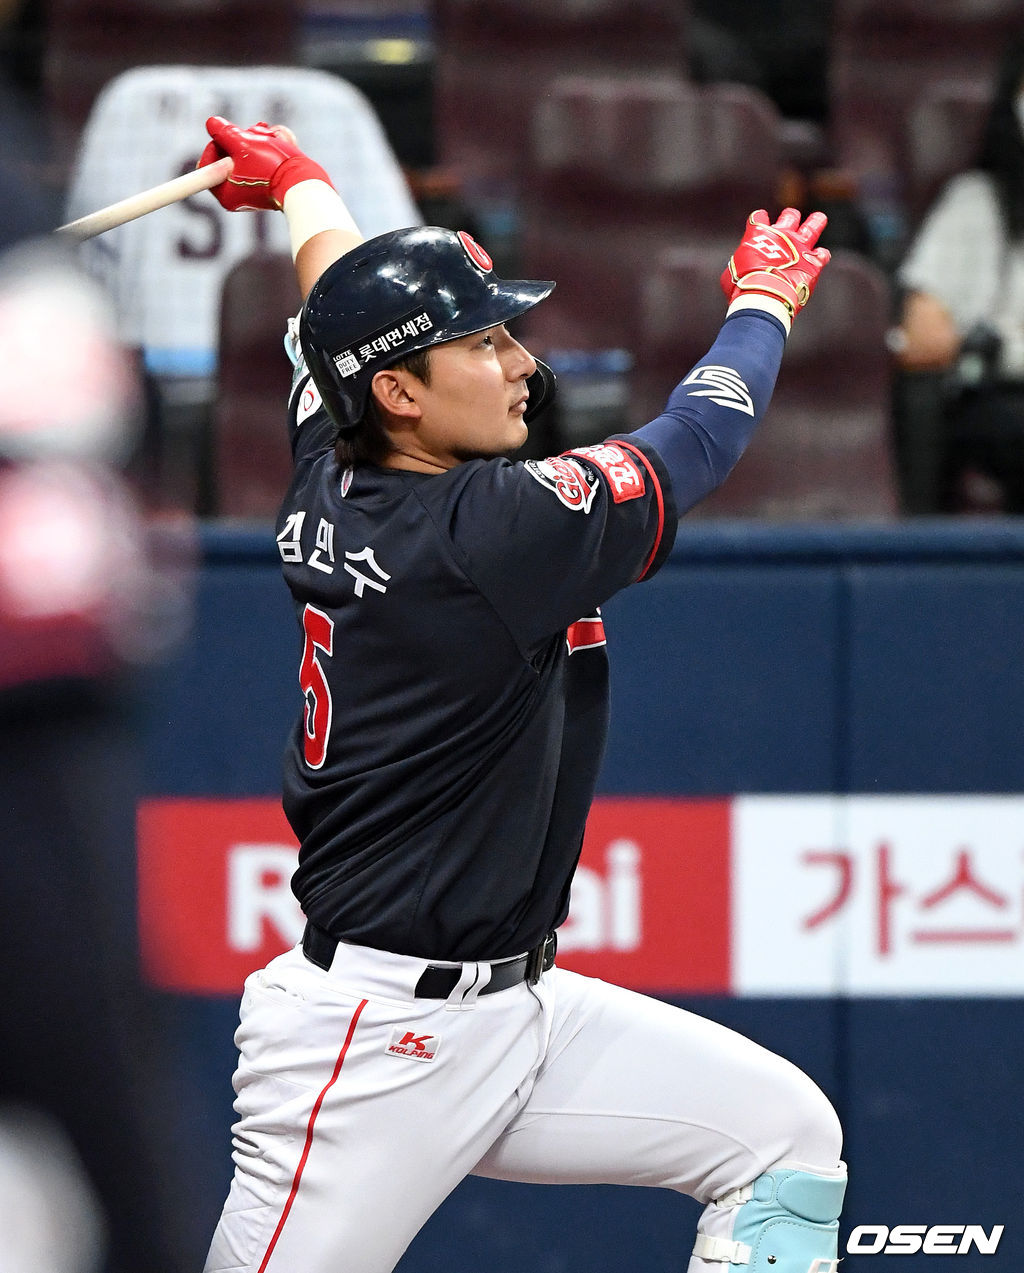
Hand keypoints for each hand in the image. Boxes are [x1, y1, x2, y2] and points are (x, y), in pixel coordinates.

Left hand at [197, 116, 332, 211]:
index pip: (208, 163)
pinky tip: (284, 142)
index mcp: (226, 194)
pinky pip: (264, 160)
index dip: (218, 144)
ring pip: (249, 155)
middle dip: (244, 140)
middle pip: (229, 157)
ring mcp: (255, 191)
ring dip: (260, 140)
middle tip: (258, 133)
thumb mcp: (243, 144)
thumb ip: (224, 132)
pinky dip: (272, 148)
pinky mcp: (271, 185)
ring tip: (276, 138)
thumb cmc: (273, 168)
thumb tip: (211, 123)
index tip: (232, 137)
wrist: (306, 183)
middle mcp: (238, 196)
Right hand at [720, 208, 830, 327]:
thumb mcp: (731, 273)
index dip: (759, 220)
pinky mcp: (813, 262)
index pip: (759, 218)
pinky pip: (822, 255)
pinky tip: (820, 257)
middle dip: (789, 217)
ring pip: (812, 227)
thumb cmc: (743, 286)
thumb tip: (742, 271)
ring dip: (815, 222)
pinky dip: (821, 256)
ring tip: (819, 219)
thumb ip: (741, 266)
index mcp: (758, 234)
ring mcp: (800, 247)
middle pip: (789, 217)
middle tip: (790, 219)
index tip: (759, 222)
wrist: (765, 296)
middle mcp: (782, 235)